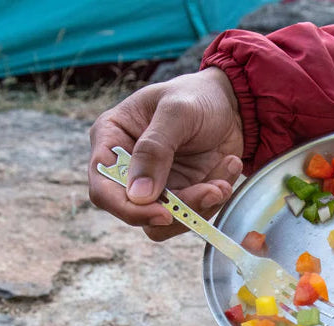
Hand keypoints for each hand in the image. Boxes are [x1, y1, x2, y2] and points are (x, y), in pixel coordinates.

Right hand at [88, 67, 244, 239]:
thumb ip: (154, 149)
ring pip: (168, 221)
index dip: (128, 209)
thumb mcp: (176, 112)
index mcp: (111, 140)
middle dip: (180, 208)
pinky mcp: (182, 195)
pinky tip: (229, 166)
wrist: (230, 105)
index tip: (164, 213)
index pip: (103, 189)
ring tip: (226, 171)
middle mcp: (128, 168)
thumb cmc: (196, 96)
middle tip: (214, 190)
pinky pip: (194, 213)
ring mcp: (156, 186)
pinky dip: (216, 196)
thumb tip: (139, 195)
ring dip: (202, 204)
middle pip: (138, 212)